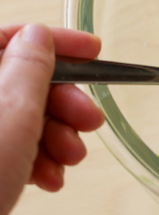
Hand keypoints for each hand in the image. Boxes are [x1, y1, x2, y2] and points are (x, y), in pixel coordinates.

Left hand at [0, 24, 102, 214]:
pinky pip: (12, 147)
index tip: (95, 51)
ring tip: (70, 159)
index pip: (8, 37)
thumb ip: (30, 67)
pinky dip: (38, 159)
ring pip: (22, 117)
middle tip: (91, 120)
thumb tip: (39, 36)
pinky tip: (50, 178)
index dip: (56, 41)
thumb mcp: (11, 112)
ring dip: (57, 136)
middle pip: (21, 81)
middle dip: (64, 102)